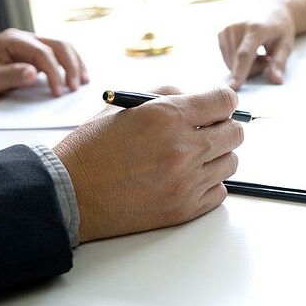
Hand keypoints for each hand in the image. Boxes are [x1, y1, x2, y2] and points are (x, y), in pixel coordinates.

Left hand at [0, 28, 88, 97]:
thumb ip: (11, 76)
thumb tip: (33, 73)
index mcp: (13, 40)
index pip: (43, 52)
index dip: (54, 72)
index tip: (58, 91)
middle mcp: (26, 38)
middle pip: (58, 45)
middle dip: (71, 66)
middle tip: (74, 87)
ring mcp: (34, 44)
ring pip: (64, 48)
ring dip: (76, 65)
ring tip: (83, 82)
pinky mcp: (40, 53)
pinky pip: (62, 55)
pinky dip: (72, 66)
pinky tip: (78, 77)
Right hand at [53, 87, 242, 242]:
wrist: (69, 194)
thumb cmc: (92, 149)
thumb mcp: (125, 106)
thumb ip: (167, 96)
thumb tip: (198, 99)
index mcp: (167, 116)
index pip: (225, 101)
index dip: (224, 102)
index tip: (220, 106)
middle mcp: (183, 148)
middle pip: (236, 133)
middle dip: (224, 128)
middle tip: (209, 131)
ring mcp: (186, 182)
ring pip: (231, 163)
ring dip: (217, 156)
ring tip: (194, 157)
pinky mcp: (185, 209)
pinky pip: (220, 191)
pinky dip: (210, 183)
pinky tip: (189, 179)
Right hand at [218, 0, 295, 90]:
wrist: (271, 8)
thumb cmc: (280, 28)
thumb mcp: (286, 45)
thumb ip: (279, 64)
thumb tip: (276, 80)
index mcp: (255, 29)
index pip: (245, 55)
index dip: (239, 72)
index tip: (232, 87)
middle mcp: (237, 27)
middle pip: (239, 64)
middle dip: (253, 69)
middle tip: (266, 58)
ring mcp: (226, 30)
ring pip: (232, 64)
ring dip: (245, 65)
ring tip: (258, 52)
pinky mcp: (221, 34)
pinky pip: (228, 60)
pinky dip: (238, 60)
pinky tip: (248, 50)